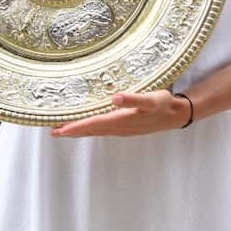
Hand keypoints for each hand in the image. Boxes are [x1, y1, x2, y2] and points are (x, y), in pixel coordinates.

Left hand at [49, 91, 190, 137]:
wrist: (177, 115)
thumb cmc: (163, 104)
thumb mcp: (151, 99)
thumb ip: (133, 99)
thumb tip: (116, 98)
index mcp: (122, 120)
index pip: (94, 124)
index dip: (76, 126)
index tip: (60, 129)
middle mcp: (120, 127)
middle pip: (91, 130)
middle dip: (72, 131)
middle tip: (53, 131)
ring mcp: (122, 130)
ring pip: (96, 131)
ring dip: (80, 131)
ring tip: (64, 130)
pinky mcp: (126, 128)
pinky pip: (103, 130)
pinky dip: (91, 129)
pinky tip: (88, 126)